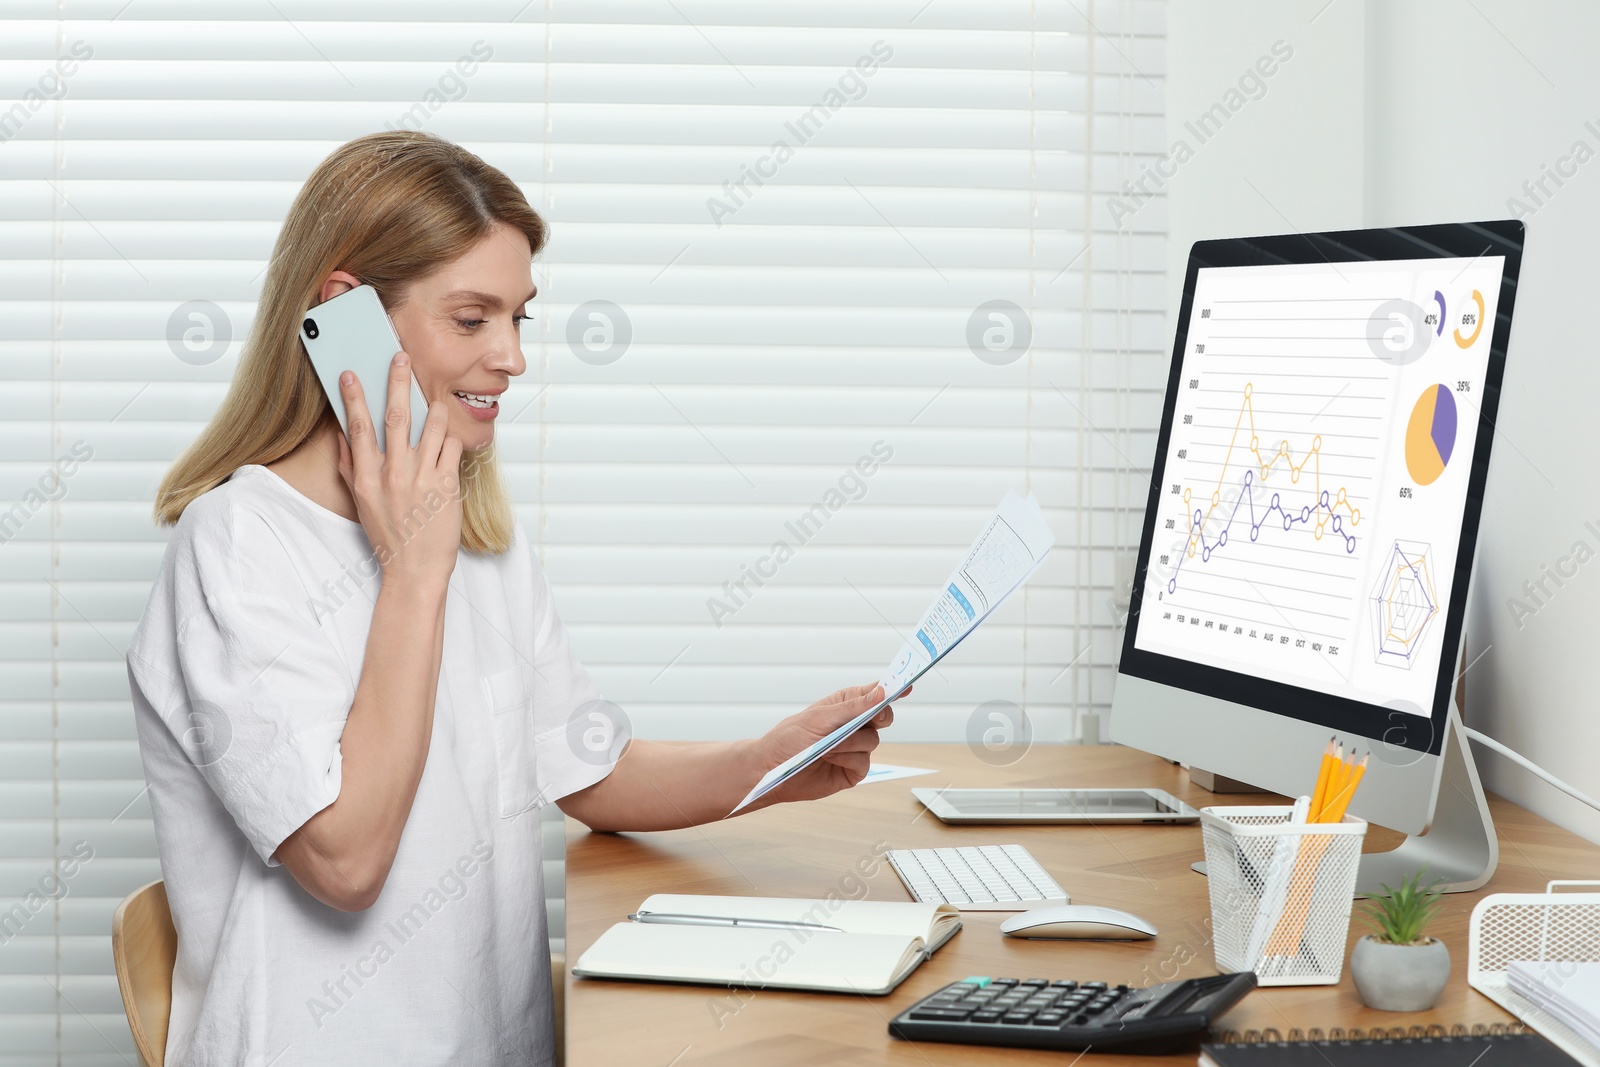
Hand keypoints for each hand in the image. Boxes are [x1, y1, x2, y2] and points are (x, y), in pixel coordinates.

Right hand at [335, 351, 463, 586]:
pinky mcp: (447, 486)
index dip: (354, 398)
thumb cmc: (389, 535)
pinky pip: (452, 448)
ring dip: (435, 408)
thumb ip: (350, 467)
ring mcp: (422, 479)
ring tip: (436, 401)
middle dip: (397, 383)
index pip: (357, 428)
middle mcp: (393, 475)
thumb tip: (342, 435)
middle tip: (401, 358)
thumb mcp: (361, 503)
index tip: (351, 373)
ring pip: (432, 426)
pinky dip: (451, 439)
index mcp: (367, 477)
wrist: (415, 569)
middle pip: (395, 417)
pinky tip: (449, 442)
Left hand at [752, 682, 905, 806]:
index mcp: (845, 705)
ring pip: (873, 740)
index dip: (892, 689)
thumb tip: (881, 693)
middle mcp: (853, 726)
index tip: (907, 685)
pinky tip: (830, 758)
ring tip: (827, 745)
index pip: (875, 694)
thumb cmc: (789, 738)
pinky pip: (864, 761)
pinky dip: (848, 758)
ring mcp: (854, 748)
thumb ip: (852, 706)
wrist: (771, 770)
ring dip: (850, 742)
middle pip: (883, 717)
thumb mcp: (819, 717)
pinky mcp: (852, 770)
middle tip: (869, 718)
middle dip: (878, 717)